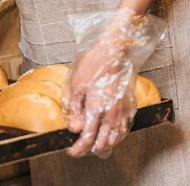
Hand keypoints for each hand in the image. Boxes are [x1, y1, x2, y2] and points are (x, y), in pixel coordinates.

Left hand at [63, 8, 146, 156]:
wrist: (115, 52)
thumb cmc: (93, 64)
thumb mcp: (76, 84)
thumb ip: (75, 109)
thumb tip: (75, 129)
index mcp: (97, 107)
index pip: (89, 136)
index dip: (80, 147)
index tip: (71, 151)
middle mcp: (113, 112)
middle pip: (104, 140)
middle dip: (90, 149)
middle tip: (80, 151)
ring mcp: (124, 110)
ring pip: (116, 136)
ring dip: (105, 144)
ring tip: (95, 148)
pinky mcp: (130, 105)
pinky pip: (125, 127)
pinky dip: (117, 136)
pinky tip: (111, 136)